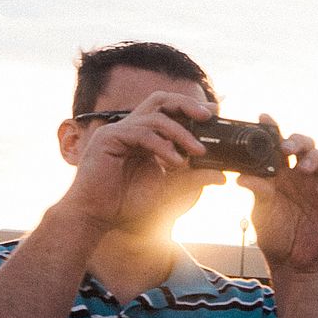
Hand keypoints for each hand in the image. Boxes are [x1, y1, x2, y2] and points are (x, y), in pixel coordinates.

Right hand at [57, 90, 219, 230]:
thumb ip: (192, 179)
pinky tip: (175, 161)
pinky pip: (141, 133)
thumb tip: (222, 176)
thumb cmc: (126, 203)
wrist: (96, 216)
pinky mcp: (107, 139)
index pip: (168, 111)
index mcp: (143, 136)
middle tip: (208, 116)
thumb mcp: (168, 189)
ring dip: (181, 133)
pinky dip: (162, 145)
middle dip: (186, 104)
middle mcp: (130, 128)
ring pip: (155, 118)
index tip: (215, 112)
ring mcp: (117, 131)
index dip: (191, 108)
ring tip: (197, 152)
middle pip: (160, 100)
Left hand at [242, 120, 317, 273]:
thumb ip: (257, 191)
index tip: (263, 118)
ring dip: (316, 157)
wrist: (292, 262)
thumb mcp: (260, 211)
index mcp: (281, 174)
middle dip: (298, 140)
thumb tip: (241, 175)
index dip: (273, 130)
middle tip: (287, 147)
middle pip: (306, 145)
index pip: (278, 146)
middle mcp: (301, 175)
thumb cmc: (276, 235)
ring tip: (305, 168)